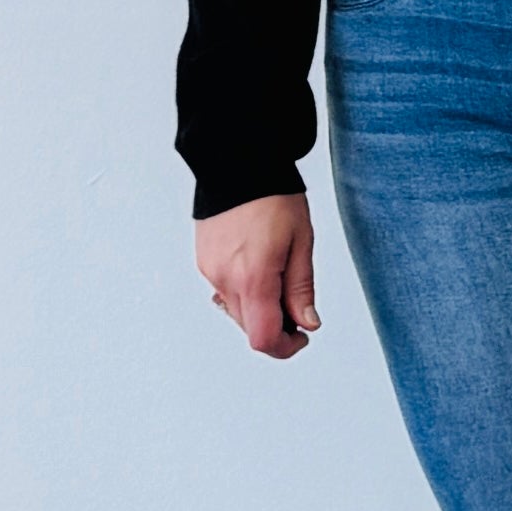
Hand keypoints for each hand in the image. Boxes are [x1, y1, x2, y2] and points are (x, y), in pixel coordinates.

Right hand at [197, 193, 319, 359]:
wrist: (237, 163)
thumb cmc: (273, 196)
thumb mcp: (301, 242)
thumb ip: (301, 289)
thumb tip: (307, 324)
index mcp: (253, 278)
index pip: (264, 339)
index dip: (286, 347)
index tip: (302, 336)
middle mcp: (225, 280)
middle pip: (250, 329)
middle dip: (276, 326)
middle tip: (297, 304)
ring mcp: (210, 271)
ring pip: (236, 312)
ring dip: (260, 309)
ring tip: (279, 277)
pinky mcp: (204, 262)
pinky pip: (225, 292)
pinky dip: (245, 292)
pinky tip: (259, 267)